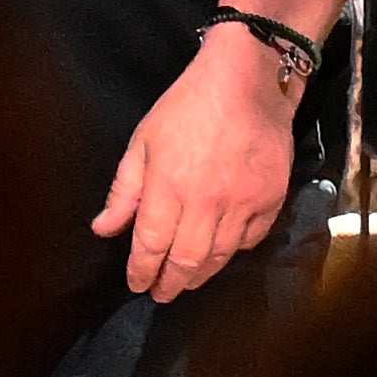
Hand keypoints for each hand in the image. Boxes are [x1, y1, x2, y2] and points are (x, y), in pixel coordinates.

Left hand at [91, 26, 295, 298]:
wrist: (249, 83)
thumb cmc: (186, 108)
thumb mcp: (142, 142)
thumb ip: (124, 191)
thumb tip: (105, 229)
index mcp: (169, 188)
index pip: (152, 245)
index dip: (142, 271)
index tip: (137, 284)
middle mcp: (208, 202)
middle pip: (188, 259)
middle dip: (171, 282)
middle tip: (160, 293)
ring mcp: (244, 203)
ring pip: (222, 256)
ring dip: (201, 274)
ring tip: (186, 281)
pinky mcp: (272, 199)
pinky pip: (251, 239)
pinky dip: (233, 252)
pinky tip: (220, 254)